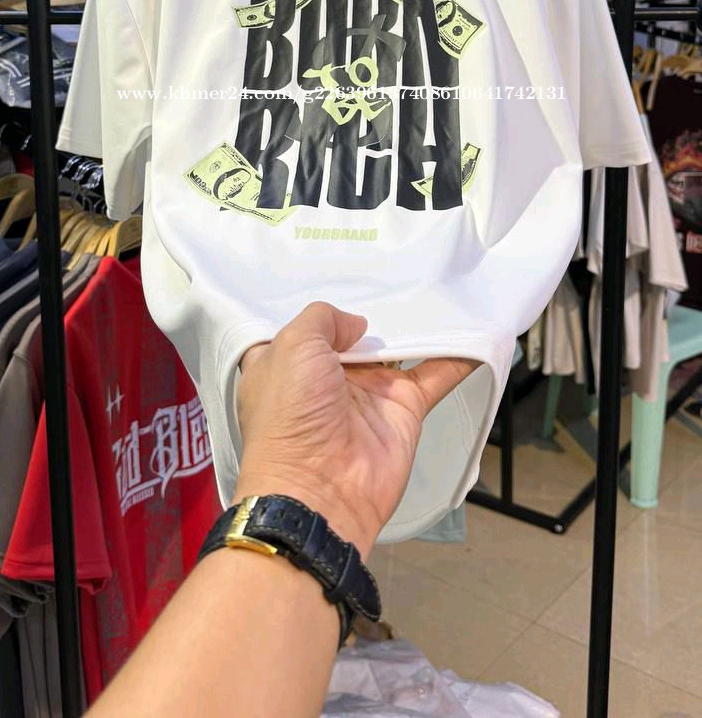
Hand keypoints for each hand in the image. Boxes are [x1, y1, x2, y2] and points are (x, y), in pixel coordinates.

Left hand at [235, 302, 478, 559]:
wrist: (319, 489)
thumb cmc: (292, 413)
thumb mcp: (292, 346)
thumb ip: (324, 319)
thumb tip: (358, 326)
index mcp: (289, 363)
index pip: (306, 329)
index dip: (324, 309)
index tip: (346, 279)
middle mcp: (327, 377)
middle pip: (357, 334)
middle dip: (377, 309)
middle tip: (405, 275)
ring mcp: (368, 393)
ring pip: (400, 350)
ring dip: (421, 327)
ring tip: (444, 291)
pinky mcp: (403, 409)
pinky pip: (435, 375)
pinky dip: (457, 356)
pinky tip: (475, 332)